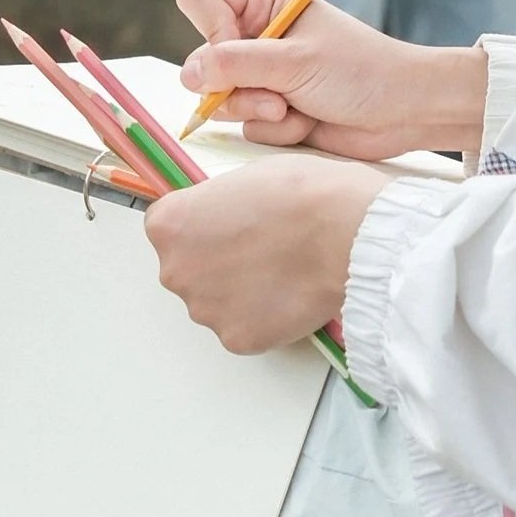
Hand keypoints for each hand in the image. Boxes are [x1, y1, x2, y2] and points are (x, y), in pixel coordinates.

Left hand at [145, 153, 385, 353]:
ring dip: (240, 293)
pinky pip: (244, 329)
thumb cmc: (303, 193)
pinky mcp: (237, 340)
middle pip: (190, 270)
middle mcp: (174, 271)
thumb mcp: (245, 176)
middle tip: (261, 251)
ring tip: (282, 273)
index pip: (171, 230)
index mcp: (169, 225)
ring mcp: (204, 310)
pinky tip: (289, 296)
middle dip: (218, 263)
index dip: (204, 226)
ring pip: (216, 303)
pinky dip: (263, 318)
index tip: (232, 225)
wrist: (346, 232)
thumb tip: (223, 220)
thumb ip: (218, 205)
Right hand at [175, 0, 489, 161]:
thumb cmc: (361, 72)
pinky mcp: (273, 112)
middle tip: (273, 93)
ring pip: (221, 98)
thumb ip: (236, 64)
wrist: (405, 112)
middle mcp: (258, 37)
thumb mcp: (296, 60)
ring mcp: (264, 76)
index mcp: (264, 5)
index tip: (235, 52)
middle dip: (234, 84)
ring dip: (256, 110)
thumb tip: (189, 74)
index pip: (200, 0)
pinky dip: (276, 130)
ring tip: (293, 109)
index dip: (209, 28)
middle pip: (202, 58)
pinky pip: (246, 126)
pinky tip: (308, 122)